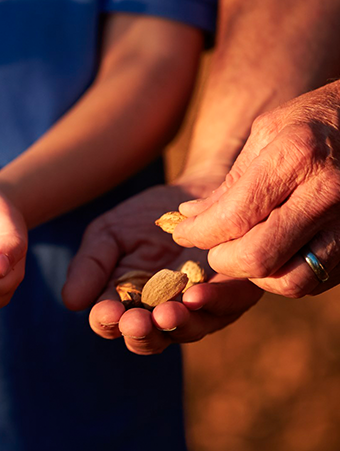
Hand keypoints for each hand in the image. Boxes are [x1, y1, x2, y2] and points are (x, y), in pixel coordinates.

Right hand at [62, 183, 262, 354]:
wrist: (195, 190)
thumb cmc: (145, 216)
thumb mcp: (108, 234)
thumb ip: (91, 264)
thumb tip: (71, 301)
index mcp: (127, 303)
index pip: (111, 323)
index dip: (106, 321)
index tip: (107, 310)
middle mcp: (163, 313)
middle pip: (150, 339)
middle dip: (142, 334)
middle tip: (135, 322)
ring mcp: (201, 308)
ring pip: (190, 329)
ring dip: (177, 324)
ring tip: (166, 313)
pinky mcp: (236, 292)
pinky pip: (227, 305)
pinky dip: (212, 303)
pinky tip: (196, 294)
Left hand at [174, 81, 339, 296]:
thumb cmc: (314, 121)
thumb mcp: (267, 133)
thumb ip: (229, 182)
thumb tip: (190, 217)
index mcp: (297, 157)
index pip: (233, 218)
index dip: (197, 232)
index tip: (182, 232)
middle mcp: (328, 193)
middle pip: (257, 258)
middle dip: (222, 259)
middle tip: (213, 246)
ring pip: (289, 281)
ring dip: (256, 274)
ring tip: (245, 249)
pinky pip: (314, 281)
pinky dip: (285, 275)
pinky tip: (275, 251)